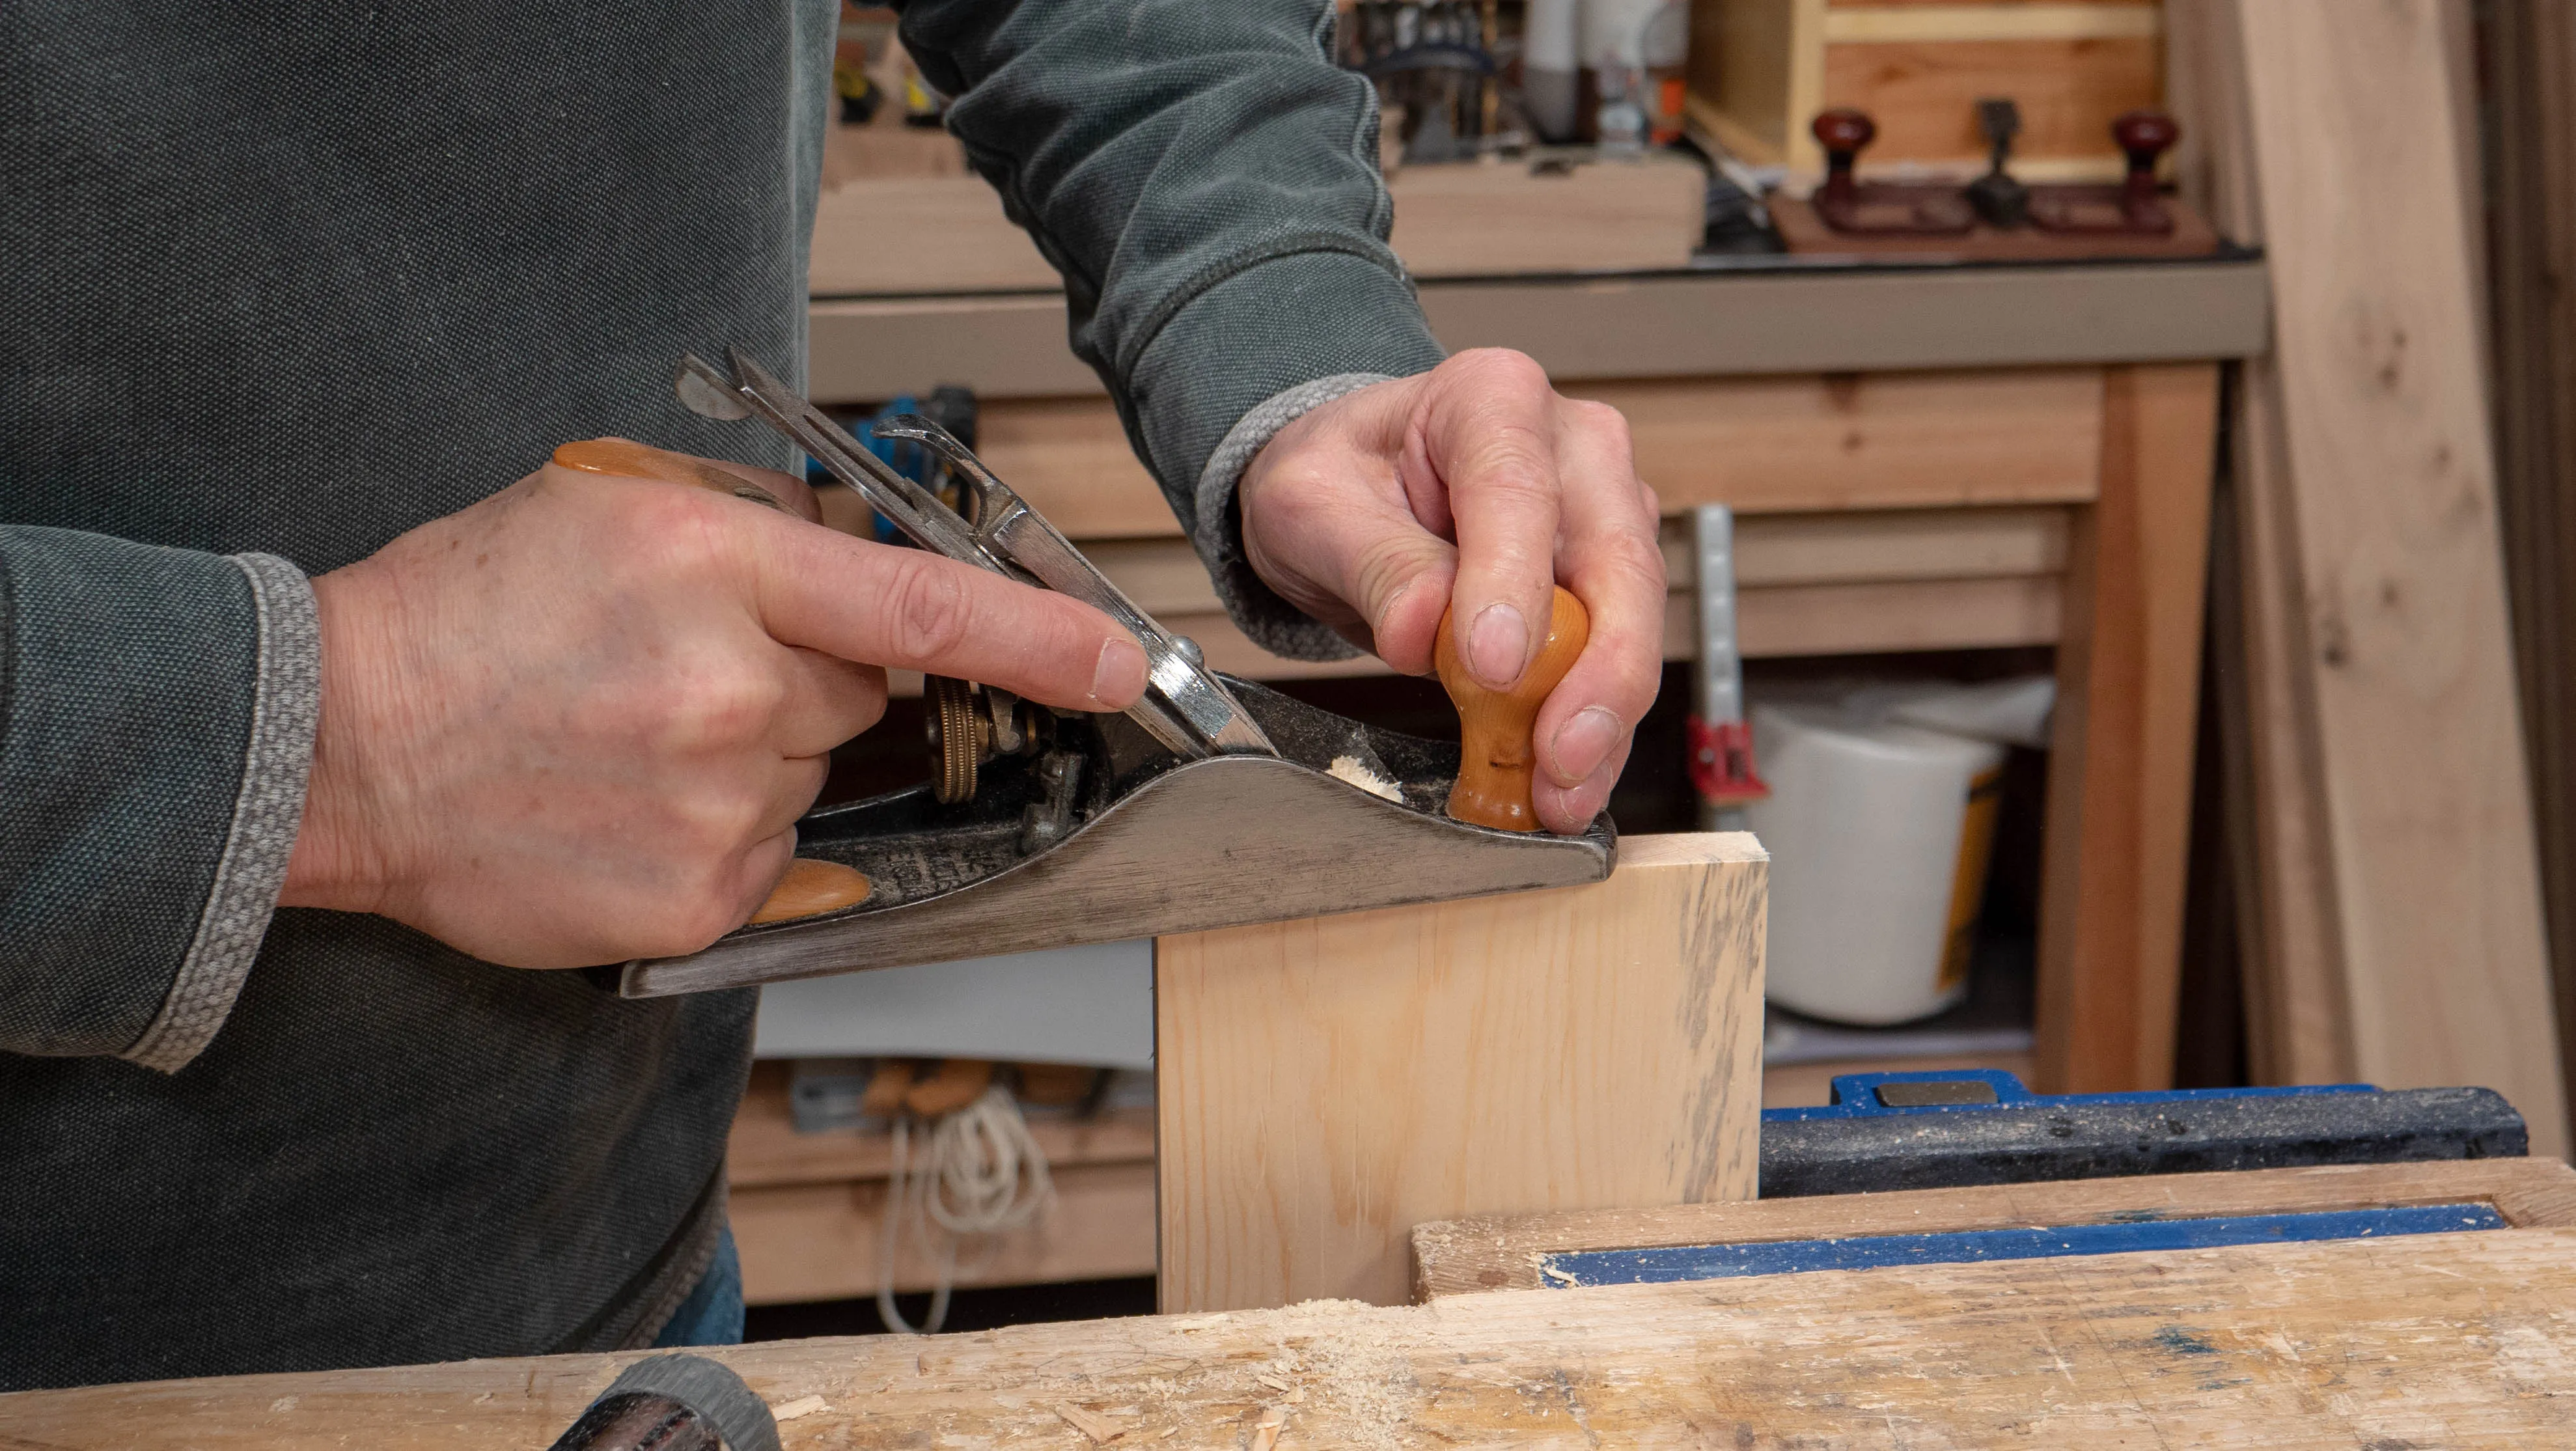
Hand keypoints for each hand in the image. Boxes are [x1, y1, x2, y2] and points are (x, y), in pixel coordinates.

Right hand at [281, 451, 1147, 967]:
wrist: (336, 741)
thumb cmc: (465, 615)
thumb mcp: (610, 504)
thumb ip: (758, 527)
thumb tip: (868, 560)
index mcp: (714, 564)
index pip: (925, 602)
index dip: (1042, 635)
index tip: (1123, 660)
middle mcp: (731, 688)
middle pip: (867, 693)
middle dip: (806, 682)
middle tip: (684, 673)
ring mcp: (716, 803)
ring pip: (813, 776)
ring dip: (757, 758)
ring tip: (629, 739)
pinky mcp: (698, 896)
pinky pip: (774, 854)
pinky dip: (722, 830)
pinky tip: (626, 802)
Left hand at [1237, 349, 1664, 833]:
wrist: (1353, 493)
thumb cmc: (1339, 481)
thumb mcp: (1312, 508)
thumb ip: (1372, 561)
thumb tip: (1423, 630)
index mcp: (1492, 398)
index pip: (1517, 490)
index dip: (1514, 583)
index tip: (1495, 667)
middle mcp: (1573, 447)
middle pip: (1616, 560)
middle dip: (1599, 671)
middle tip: (1559, 755)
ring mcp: (1605, 514)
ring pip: (1634, 620)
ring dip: (1603, 717)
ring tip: (1560, 792)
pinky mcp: (1610, 582)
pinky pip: (1615, 659)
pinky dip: (1593, 729)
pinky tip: (1566, 783)